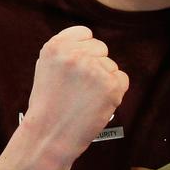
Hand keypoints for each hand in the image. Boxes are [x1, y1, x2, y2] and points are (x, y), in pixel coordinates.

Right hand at [22, 26, 128, 164]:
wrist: (49, 136)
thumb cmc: (48, 106)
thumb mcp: (47, 68)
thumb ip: (67, 52)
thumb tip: (93, 44)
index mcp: (57, 46)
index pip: (85, 34)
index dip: (84, 51)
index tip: (77, 67)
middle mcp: (76, 54)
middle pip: (101, 49)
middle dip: (95, 66)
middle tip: (79, 88)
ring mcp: (94, 69)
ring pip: (111, 66)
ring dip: (104, 81)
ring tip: (84, 99)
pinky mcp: (111, 85)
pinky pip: (122, 80)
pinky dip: (114, 93)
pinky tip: (97, 104)